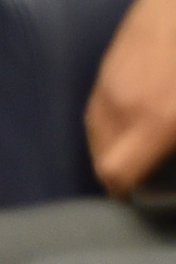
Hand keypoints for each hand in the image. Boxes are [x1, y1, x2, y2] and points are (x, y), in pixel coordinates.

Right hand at [89, 0, 175, 191]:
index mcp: (154, 123)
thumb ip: (173, 140)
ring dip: (111, 147)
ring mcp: (109, 83)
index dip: (125, 192)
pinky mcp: (106, 66)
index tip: (143, 197)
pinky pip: (96, 108)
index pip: (114, 174)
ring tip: (138, 150)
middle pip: (100, 157)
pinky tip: (132, 118)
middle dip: (119, 173)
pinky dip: (108, 124)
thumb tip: (166, 164)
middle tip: (145, 176)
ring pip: (94, 132)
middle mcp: (122, 107)